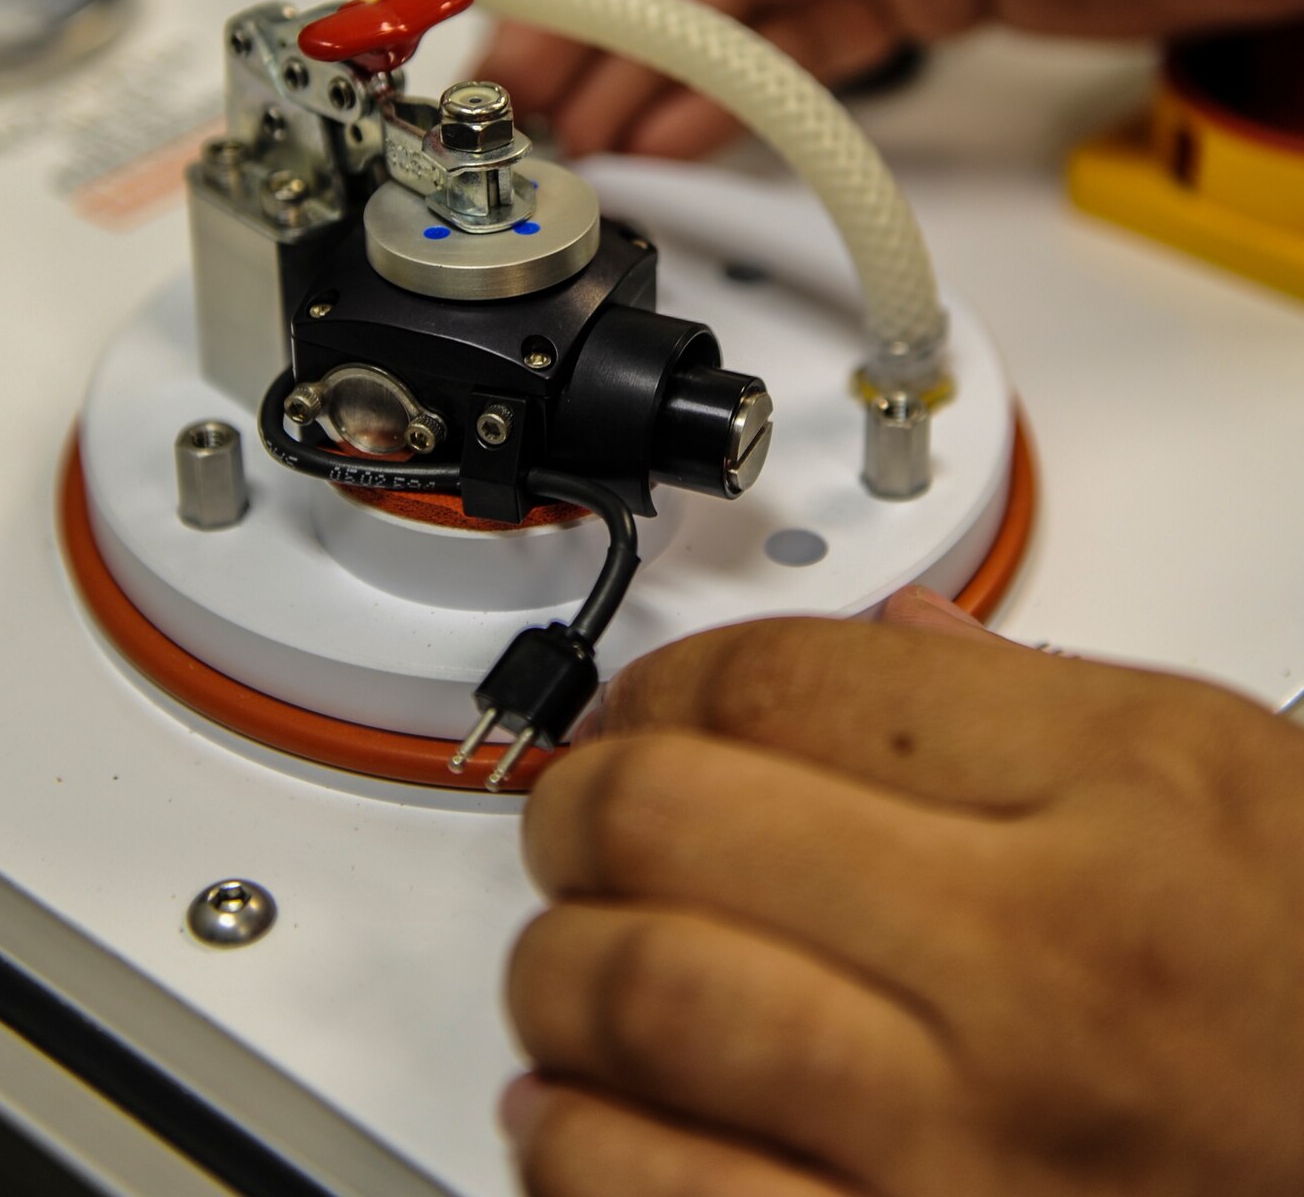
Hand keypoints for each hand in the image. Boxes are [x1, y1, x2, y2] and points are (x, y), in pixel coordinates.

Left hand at [502, 596, 1303, 1195]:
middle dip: (580, 805)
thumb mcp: (1217, 766)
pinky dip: (578, 1150)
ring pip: (646, 1007)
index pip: (782, 684)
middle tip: (580, 817)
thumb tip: (881, 631)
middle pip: (677, 823)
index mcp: (1105, 794)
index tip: (643, 708)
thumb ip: (1028, 689)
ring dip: (559, 971)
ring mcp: (970, 1146)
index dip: (665, 680)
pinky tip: (574, 1114)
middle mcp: (1032, 964)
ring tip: (572, 959)